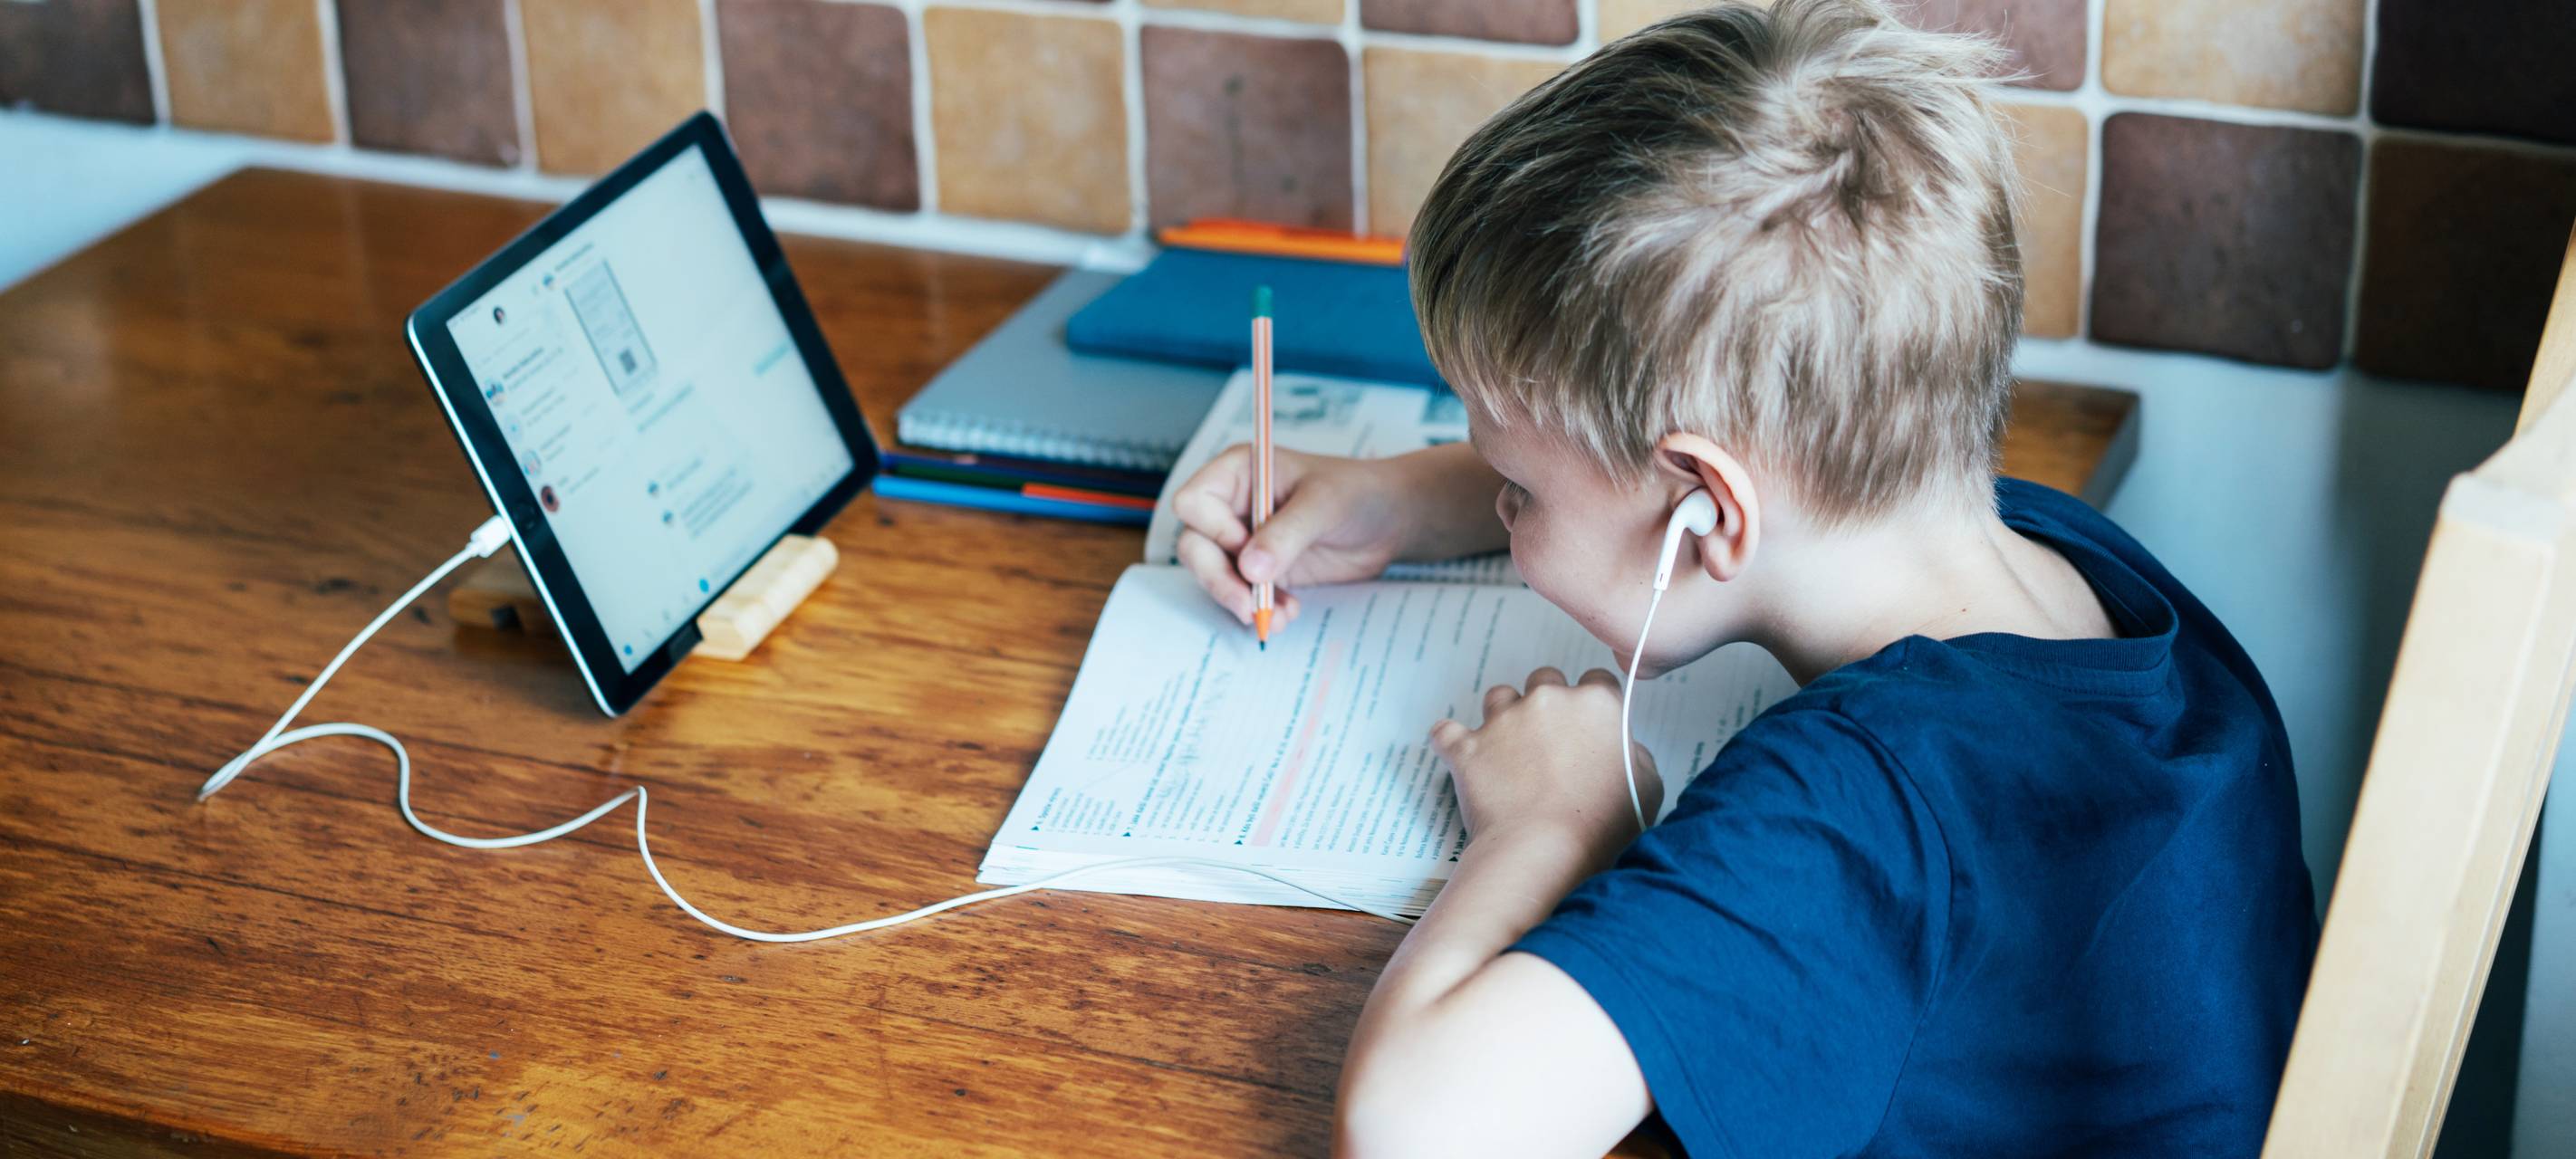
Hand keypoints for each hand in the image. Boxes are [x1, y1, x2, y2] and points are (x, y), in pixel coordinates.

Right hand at [1171, 446, 1416, 627]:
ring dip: (1240, 601)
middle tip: (1249, 604)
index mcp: (1239, 473)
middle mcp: (1233, 506)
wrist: (1390, 521)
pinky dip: (1259, 610)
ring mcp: (1245, 540)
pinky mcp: (1261, 570)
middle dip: (1219, 579)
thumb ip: (1286, 533)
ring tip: (1276, 615)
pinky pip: (1242, 594)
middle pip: (1195, 546)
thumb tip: (1250, 569)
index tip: (1245, 544)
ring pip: (1214, 576)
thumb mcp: (1324, 505)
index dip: (1213, 528)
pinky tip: (1287, 613)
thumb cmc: (1358, 493)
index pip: (1194, 502)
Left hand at [1430, 668, 1659, 859]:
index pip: (1597, 681)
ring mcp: (1503, 721)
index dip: (1593, 703)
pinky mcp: (1468, 748)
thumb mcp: (1648, 786)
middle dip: (1547, 704)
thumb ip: (1634, 753)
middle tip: (1550, 742)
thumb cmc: (1601, 826)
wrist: (1545, 851)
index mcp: (1595, 704)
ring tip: (1508, 750)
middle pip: (1545, 680)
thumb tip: (1621, 747)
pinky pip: (1446, 731)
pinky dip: (1451, 741)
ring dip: (1503, 715)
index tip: (1589, 725)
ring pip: (1499, 696)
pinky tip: (1459, 753)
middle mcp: (1548, 700)